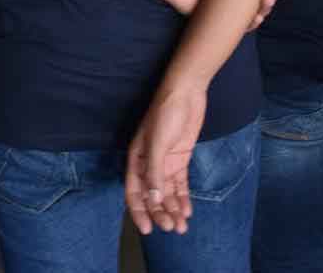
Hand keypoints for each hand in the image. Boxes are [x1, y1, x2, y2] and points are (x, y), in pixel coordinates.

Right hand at [125, 83, 206, 235]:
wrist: (185, 92)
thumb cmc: (165, 113)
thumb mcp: (158, 143)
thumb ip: (155, 171)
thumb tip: (153, 199)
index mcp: (136, 159)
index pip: (134, 192)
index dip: (139, 212)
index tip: (147, 230)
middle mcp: (149, 164)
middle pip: (153, 196)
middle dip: (160, 214)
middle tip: (171, 228)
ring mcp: (165, 162)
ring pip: (167, 193)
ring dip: (173, 210)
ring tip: (181, 226)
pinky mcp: (180, 159)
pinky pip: (180, 184)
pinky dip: (183, 198)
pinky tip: (188, 211)